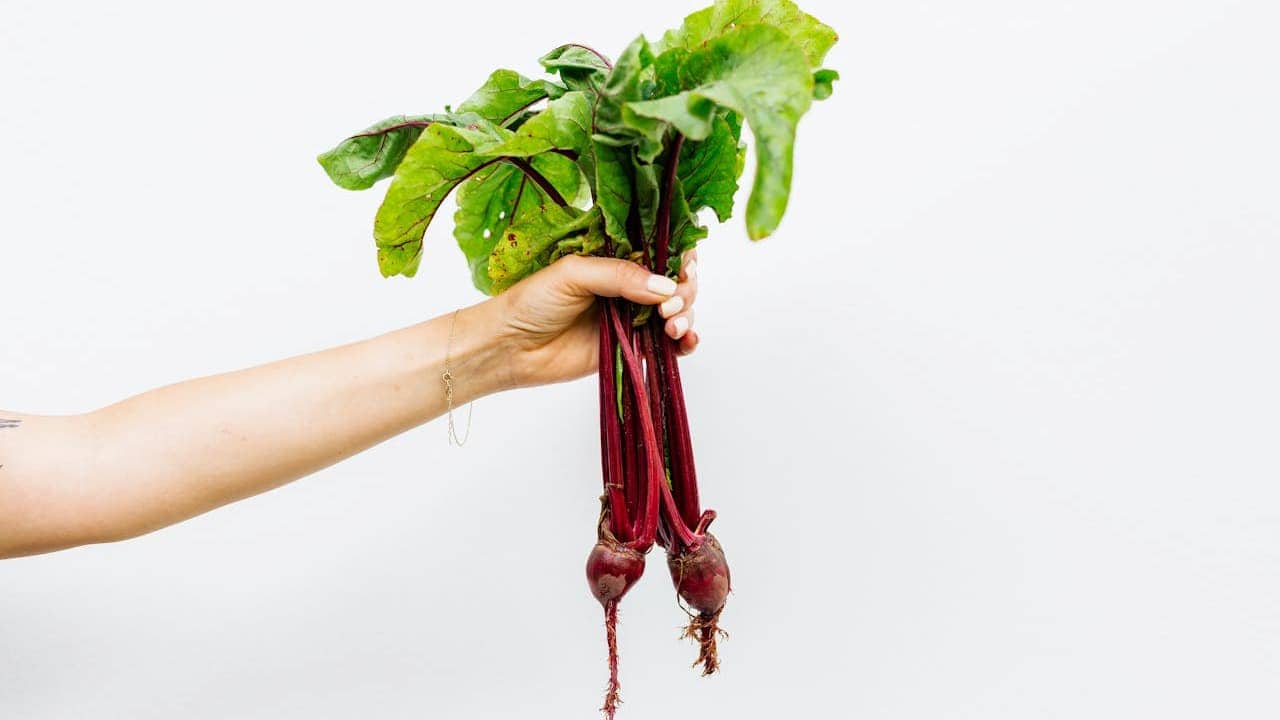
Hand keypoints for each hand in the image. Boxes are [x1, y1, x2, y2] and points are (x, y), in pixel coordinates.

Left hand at [488, 251, 699, 387]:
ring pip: (678, 312)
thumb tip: (666, 287)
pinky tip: (685, 342)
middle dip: (684, 291)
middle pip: (677, 282)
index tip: (686, 269)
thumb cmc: (532, 301)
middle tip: (668, 307)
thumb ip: (619, 275)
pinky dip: (684, 343)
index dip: (680, 257)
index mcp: (617, 259)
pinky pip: (668, 345)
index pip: (661, 251)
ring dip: (686, 316)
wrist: (510, 347)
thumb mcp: (573, 274)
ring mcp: (633, 317)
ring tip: (671, 325)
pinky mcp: (632, 348)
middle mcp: (630, 286)